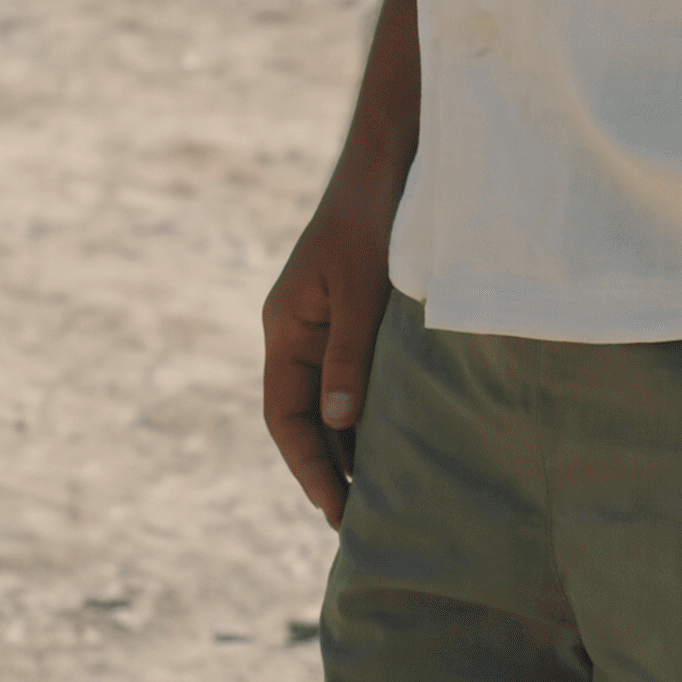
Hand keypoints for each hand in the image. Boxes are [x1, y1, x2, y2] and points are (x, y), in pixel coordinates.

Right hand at [262, 181, 396, 522]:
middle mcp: (299, 332)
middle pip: (305, 416)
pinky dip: (370, 410)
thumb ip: (347, 356)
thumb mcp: (359, 291)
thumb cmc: (371, 218)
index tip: (334, 510)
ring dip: (350, 444)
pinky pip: (355, 376)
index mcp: (285, 328)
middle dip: (327, 467)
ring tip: (380, 495)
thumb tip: (338, 424)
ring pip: (331, 400)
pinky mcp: (356, 315)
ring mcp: (326, 324)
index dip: (306, 466)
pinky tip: (397, 438)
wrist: (391, 159)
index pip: (284, 417)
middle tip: (360, 521)